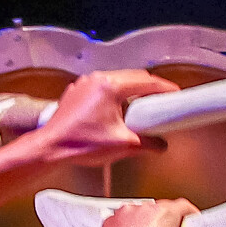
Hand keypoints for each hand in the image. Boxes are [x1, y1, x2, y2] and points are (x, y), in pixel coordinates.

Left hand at [38, 70, 178, 166]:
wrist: (50, 149)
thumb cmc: (80, 144)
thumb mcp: (123, 145)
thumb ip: (148, 144)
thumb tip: (161, 145)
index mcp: (111, 87)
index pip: (146, 82)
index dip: (164, 88)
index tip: (174, 93)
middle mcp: (97, 80)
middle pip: (131, 77)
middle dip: (148, 87)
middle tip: (161, 98)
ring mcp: (84, 84)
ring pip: (115, 80)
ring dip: (130, 90)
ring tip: (140, 104)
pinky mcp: (75, 93)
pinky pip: (100, 88)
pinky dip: (112, 95)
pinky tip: (115, 110)